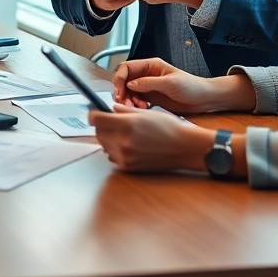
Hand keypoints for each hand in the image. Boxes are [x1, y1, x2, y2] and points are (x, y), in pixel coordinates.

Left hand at [89, 105, 214, 172]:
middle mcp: (123, 141)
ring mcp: (125, 156)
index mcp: (126, 125)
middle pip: (98, 132)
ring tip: (123, 133)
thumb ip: (124, 111)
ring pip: (104, 145)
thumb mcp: (146, 113)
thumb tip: (110, 109)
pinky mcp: (128, 167)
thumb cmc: (169, 128)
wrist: (184, 148)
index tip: (94, 111)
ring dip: (108, 138)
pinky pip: (112, 156)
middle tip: (110, 121)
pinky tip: (128, 145)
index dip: (93, 113)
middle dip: (101, 125)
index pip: (96, 119)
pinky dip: (115, 150)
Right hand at [113, 58, 253, 113]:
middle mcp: (147, 75)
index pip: (126, 68)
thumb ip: (149, 83)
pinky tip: (143, 110)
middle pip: (125, 81)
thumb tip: (130, 84)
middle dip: (123, 92)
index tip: (120, 91)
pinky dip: (135, 107)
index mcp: (150, 66)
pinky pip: (137, 102)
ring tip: (137, 108)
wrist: (204, 99)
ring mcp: (148, 88)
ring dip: (129, 101)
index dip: (120, 78)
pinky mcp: (151, 99)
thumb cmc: (191, 86)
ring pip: (129, 93)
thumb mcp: (170, 83)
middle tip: (126, 103)